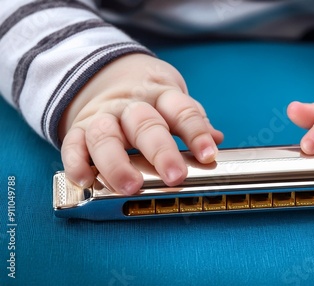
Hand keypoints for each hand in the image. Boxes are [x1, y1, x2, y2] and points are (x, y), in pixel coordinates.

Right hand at [59, 54, 222, 194]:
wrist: (106, 73)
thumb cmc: (149, 96)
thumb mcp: (173, 98)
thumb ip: (192, 119)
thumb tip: (216, 139)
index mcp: (161, 96)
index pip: (182, 112)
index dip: (196, 134)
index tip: (209, 155)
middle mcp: (131, 105)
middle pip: (145, 124)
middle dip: (160, 151)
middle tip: (175, 176)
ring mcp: (103, 116)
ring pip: (106, 136)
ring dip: (117, 163)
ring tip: (131, 187)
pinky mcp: (79, 128)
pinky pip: (72, 144)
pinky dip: (76, 162)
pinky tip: (86, 181)